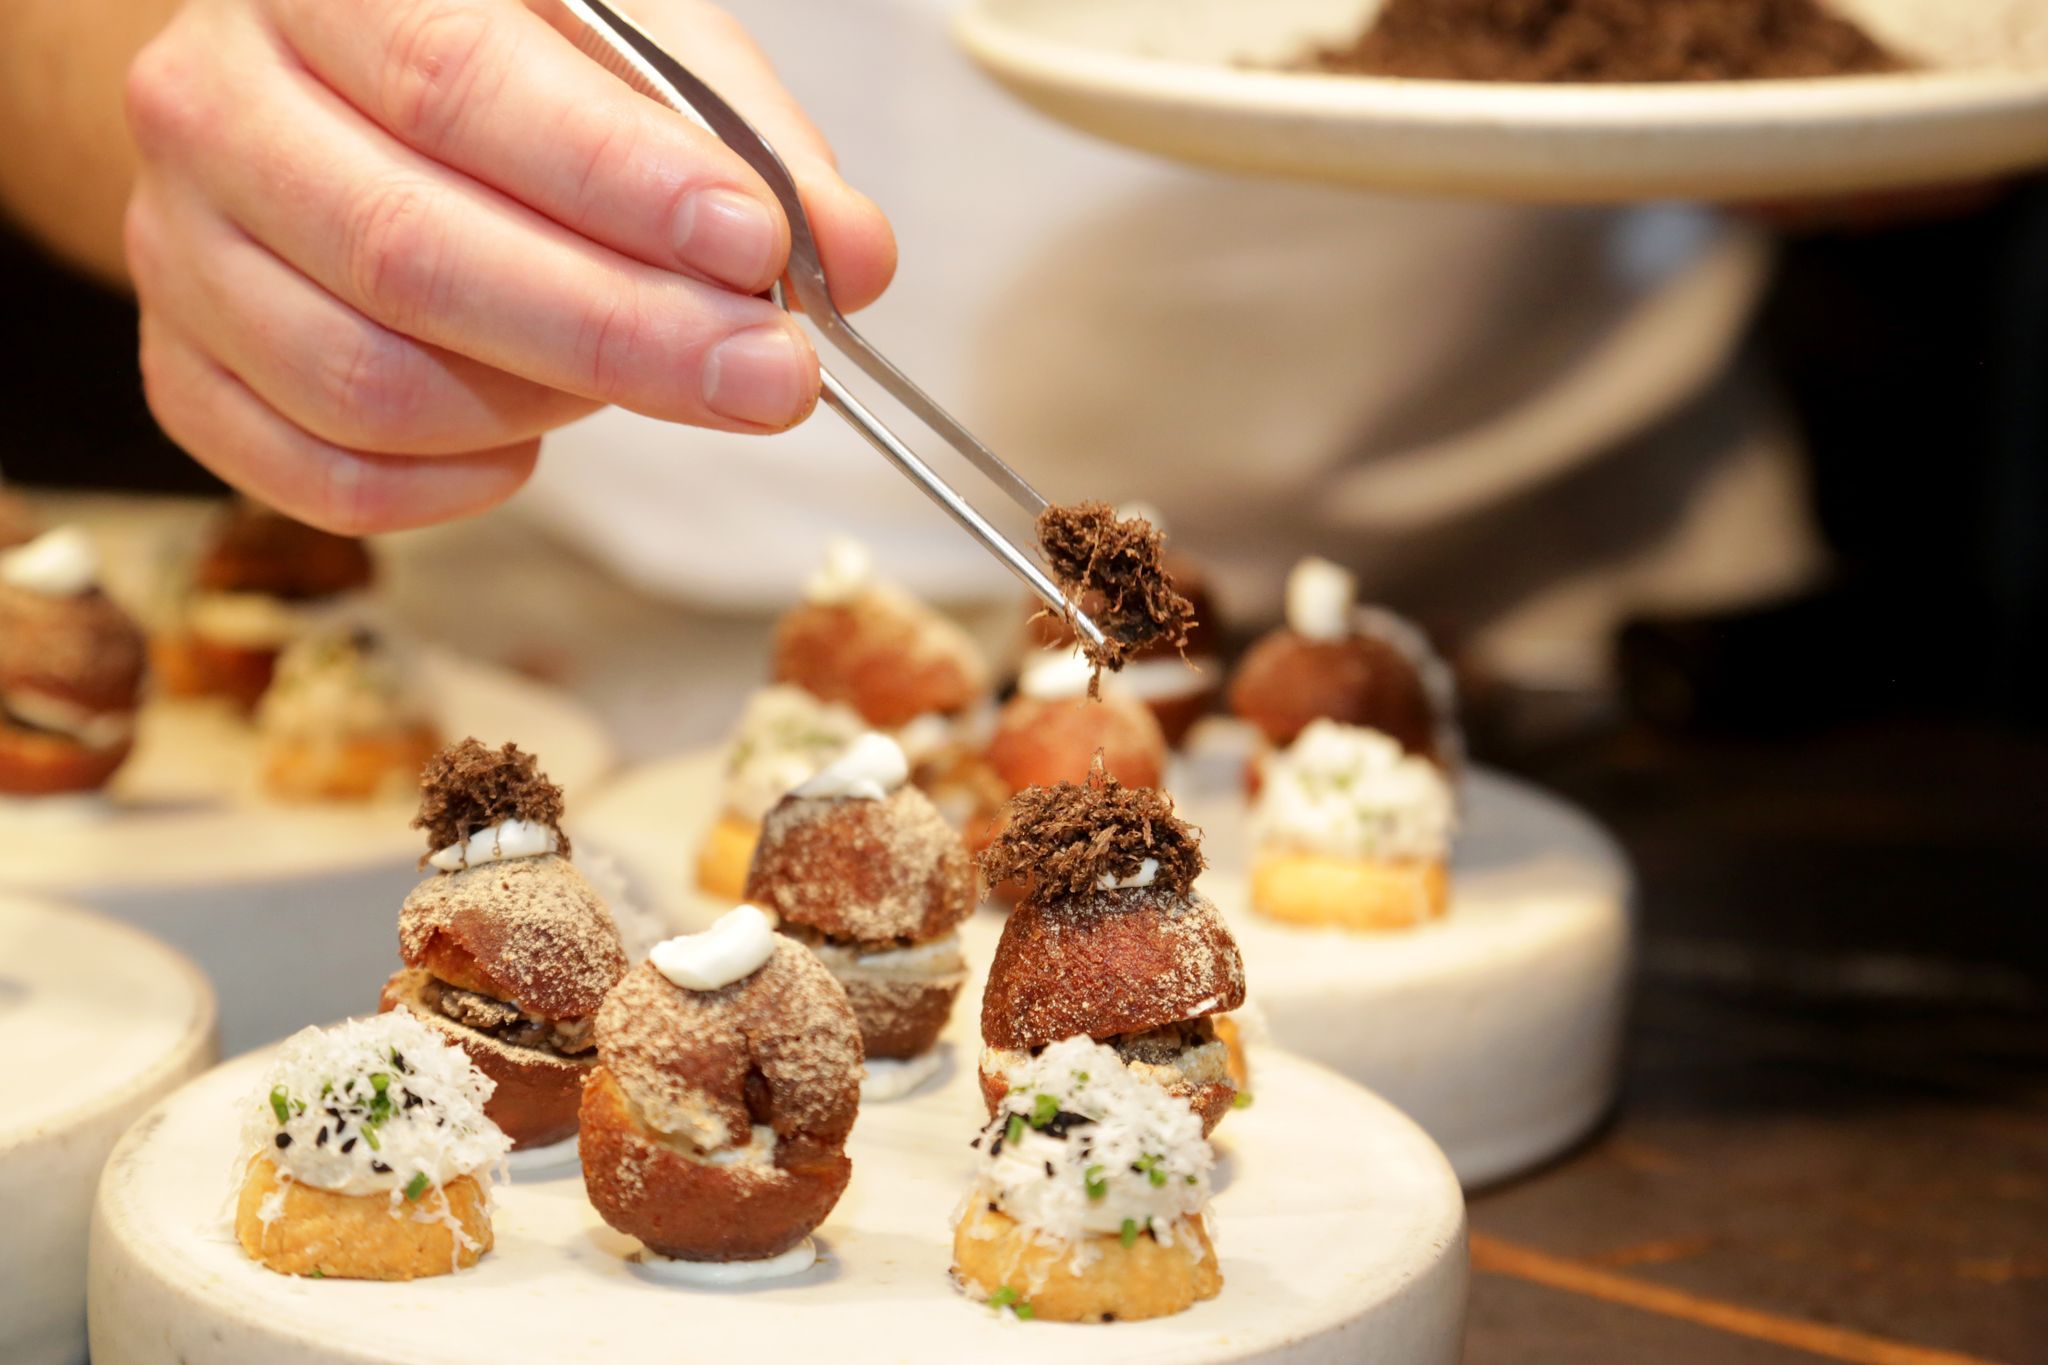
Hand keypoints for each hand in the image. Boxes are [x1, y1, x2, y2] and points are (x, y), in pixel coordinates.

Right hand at [123, 0, 895, 531]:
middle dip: (620, 334)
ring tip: (641, 374)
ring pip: (365, 382)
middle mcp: (216, 102)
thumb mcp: (632, 50)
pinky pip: (321, 474)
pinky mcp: (183, 365)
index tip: (751, 248)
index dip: (615, 181)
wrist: (316, 93)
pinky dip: (450, 486)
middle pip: (408, 252)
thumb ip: (745, 142)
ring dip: (542, 406)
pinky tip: (524, 439)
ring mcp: (178, 245)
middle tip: (770, 379)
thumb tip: (851, 257)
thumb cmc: (499, 67)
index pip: (460, 83)